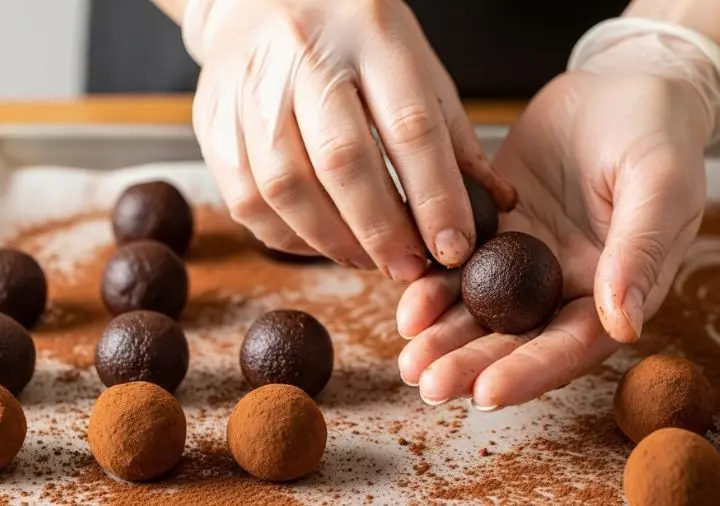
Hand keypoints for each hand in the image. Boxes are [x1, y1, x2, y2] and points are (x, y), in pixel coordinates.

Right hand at [185, 0, 515, 277]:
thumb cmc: (354, 35)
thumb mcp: (415, 63)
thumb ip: (452, 135)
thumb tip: (496, 204)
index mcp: (372, 34)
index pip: (409, 126)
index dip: (435, 197)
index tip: (454, 248)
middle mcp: (305, 55)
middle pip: (342, 160)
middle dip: (382, 230)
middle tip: (409, 269)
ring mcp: (249, 85)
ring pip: (284, 186)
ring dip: (332, 240)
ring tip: (368, 260)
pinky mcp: (211, 117)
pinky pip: (244, 197)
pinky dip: (286, 235)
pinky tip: (319, 242)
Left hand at [394, 70, 709, 408]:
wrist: (621, 82)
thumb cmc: (656, 133)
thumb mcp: (661, 186)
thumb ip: (642, 252)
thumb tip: (623, 325)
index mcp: (613, 289)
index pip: (571, 345)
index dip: (530, 372)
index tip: (486, 393)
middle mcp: (564, 284)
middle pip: (516, 338)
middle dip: (471, 364)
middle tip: (427, 382)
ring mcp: (525, 257)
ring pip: (480, 309)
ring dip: (444, 336)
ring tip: (408, 357)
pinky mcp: (493, 226)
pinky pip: (457, 262)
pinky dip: (433, 284)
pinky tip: (406, 302)